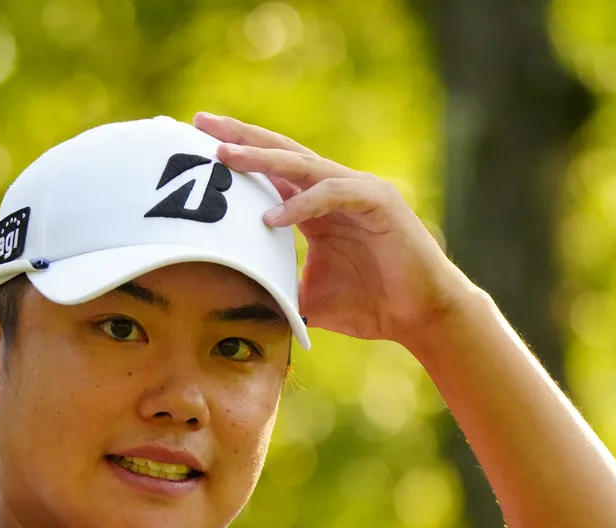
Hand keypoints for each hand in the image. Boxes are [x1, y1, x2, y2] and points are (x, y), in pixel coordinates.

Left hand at [195, 112, 484, 345]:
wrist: (419, 317)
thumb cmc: (369, 307)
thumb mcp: (307, 299)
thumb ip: (276, 292)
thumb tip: (233, 313)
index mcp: (315, 207)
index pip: (270, 172)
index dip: (236, 156)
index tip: (196, 144)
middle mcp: (333, 190)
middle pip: (280, 153)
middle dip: (240, 137)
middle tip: (201, 122)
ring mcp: (357, 190)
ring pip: (303, 164)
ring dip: (261, 159)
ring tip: (224, 157)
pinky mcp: (378, 201)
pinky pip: (332, 193)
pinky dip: (301, 203)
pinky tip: (272, 217)